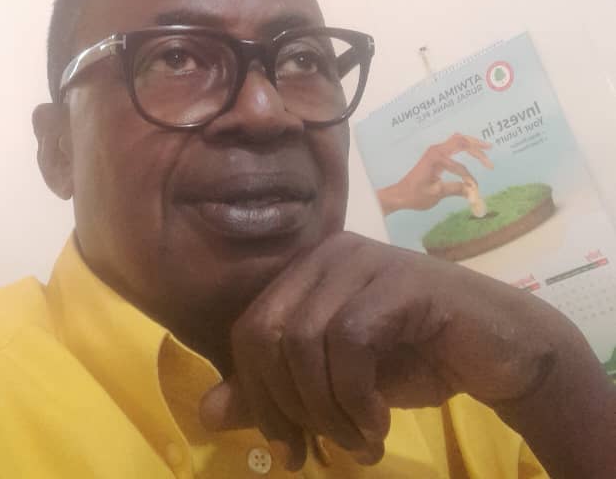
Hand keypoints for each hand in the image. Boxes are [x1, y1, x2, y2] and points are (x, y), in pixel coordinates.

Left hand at [200, 232, 614, 473]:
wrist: (500, 351)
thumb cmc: (414, 359)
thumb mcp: (335, 384)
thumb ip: (277, 394)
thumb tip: (207, 414)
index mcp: (304, 271)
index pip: (248, 330)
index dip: (256, 396)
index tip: (285, 448)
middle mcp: (327, 255)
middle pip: (268, 332)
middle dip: (287, 405)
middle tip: (317, 450)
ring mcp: (364, 261)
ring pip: (306, 340)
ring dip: (329, 411)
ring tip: (358, 441)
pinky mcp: (400, 281)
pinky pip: (351, 342)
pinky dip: (358, 398)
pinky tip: (379, 425)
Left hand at [377, 133, 493, 213]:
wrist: (400, 193)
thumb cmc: (415, 195)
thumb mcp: (436, 194)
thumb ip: (455, 190)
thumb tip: (473, 191)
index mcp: (435, 158)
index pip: (460, 167)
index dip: (469, 178)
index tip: (474, 190)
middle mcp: (436, 150)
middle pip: (461, 142)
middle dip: (477, 150)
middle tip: (490, 162)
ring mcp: (436, 151)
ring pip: (458, 140)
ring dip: (472, 144)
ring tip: (487, 148)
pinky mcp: (436, 155)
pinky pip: (453, 145)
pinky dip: (465, 146)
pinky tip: (473, 150)